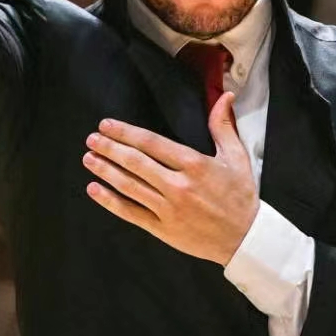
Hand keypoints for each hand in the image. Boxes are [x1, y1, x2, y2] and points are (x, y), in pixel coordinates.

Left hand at [83, 92, 258, 264]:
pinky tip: (95, 190)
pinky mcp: (163, 229)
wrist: (246, 238)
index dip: (126, 133)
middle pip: (135, 163)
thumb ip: (223, 126)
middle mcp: (178, 186)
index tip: (107, 125)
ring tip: (89, 159)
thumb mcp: (237, 157)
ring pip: (129, 186)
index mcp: (194, 165)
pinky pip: (131, 213)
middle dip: (110, 149)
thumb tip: (225, 96)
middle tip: (92, 139)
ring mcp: (168, 209)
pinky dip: (111, 201)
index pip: (152, 143)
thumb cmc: (241, 196)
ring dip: (106, 171)